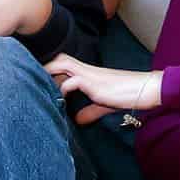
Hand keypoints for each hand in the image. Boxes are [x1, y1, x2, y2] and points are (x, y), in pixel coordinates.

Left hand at [45, 54, 162, 124]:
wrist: (144, 88)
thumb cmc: (127, 94)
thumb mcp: (104, 104)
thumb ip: (91, 111)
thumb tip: (78, 120)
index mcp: (89, 72)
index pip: (65, 64)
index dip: (52, 70)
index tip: (40, 80)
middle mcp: (87, 70)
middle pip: (60, 59)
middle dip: (46, 67)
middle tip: (34, 81)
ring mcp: (90, 75)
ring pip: (63, 64)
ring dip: (50, 74)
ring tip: (42, 87)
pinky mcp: (94, 84)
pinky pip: (73, 81)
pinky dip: (63, 89)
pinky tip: (60, 100)